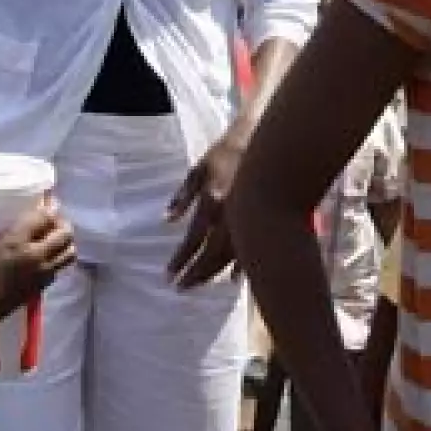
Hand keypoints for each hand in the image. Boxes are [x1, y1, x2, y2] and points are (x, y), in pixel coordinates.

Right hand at [0, 201, 75, 322]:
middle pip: (64, 233)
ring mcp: (43, 271)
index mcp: (16, 240)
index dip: (49, 206)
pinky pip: (61, 267)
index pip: (44, 216)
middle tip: (51, 220)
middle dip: (62, 223)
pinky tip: (47, 257)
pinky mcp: (43, 286)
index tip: (47, 201)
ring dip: (66, 242)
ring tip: (54, 238)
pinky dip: (60, 258)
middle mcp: (36, 254)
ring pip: (69, 251)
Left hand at [166, 126, 247, 290]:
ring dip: (213, 273)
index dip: (181, 259)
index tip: (169, 276)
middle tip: (180, 289)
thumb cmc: (226, 153)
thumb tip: (167, 220)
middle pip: (210, 254)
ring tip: (199, 285)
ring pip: (230, 256)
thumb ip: (183, 195)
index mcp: (212, 202)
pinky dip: (241, 266)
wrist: (263, 141)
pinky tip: (234, 279)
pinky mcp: (263, 221)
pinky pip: (251, 249)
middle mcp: (230, 216)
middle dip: (195, 273)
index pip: (193, 239)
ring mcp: (249, 220)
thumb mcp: (199, 169)